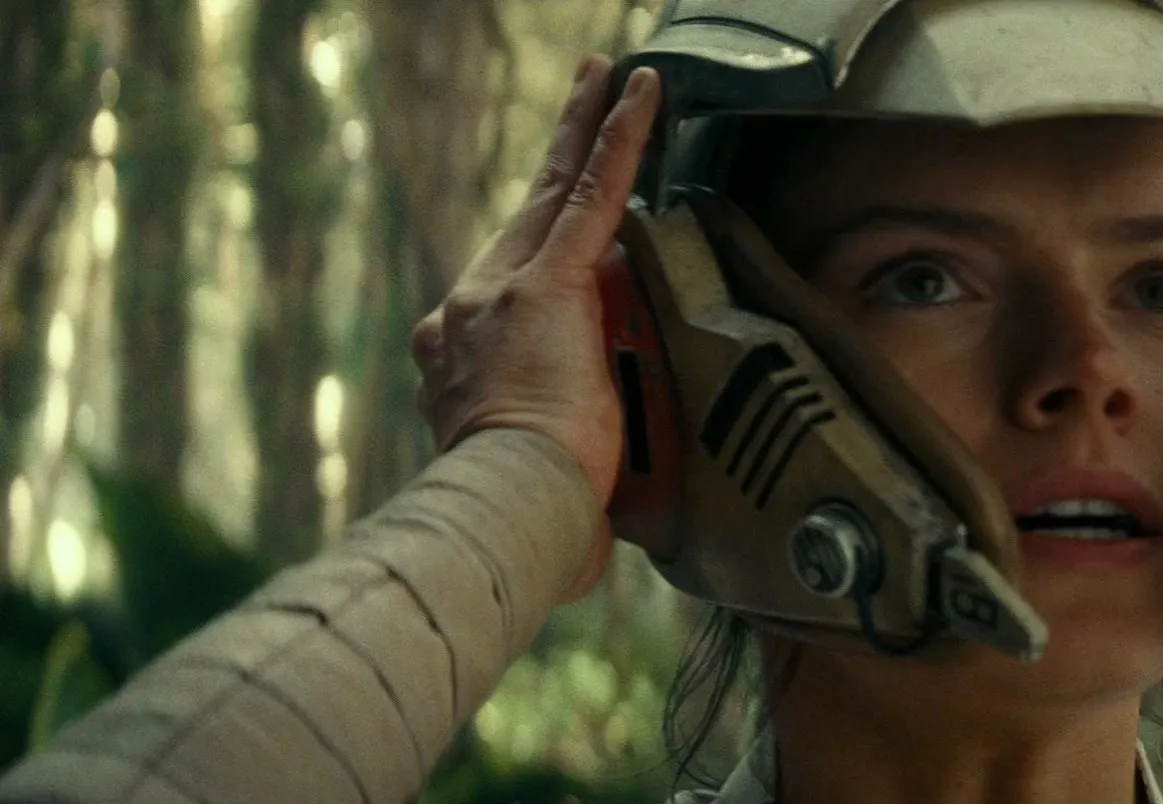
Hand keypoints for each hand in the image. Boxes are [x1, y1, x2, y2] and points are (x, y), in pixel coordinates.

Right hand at [411, 56, 660, 595]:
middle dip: (558, 155)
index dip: (536, 236)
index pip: (513, 282)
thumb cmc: (522, 519)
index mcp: (462, 358)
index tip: (548, 206)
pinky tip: (641, 95)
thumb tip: (592, 514)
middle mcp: (467, 313)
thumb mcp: (531, 476)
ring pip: (557, 196)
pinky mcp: (547, 287)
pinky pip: (592, 197)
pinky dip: (619, 142)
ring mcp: (501, 294)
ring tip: (617, 82)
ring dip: (590, 133)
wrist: (502, 516)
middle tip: (584, 95)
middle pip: (527, 217)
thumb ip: (554, 460)